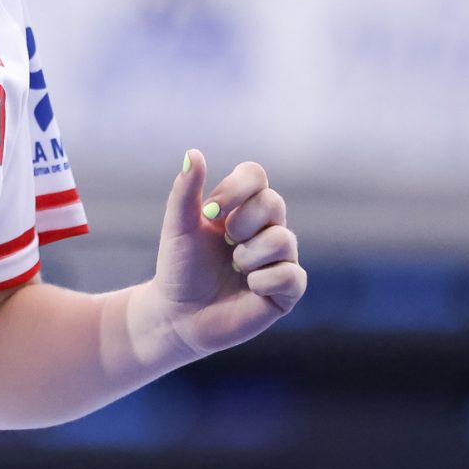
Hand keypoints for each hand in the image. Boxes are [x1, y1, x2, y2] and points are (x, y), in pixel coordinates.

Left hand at [144, 149, 306, 356]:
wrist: (177, 316)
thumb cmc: (179, 269)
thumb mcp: (178, 227)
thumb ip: (185, 192)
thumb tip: (193, 152)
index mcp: (241, 209)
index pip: (256, 176)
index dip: (238, 187)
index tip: (211, 210)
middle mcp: (266, 229)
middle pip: (273, 202)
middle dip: (242, 222)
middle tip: (224, 241)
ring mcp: (279, 259)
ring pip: (283, 239)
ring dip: (249, 255)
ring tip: (234, 267)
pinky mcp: (286, 291)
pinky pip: (291, 274)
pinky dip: (264, 280)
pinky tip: (249, 287)